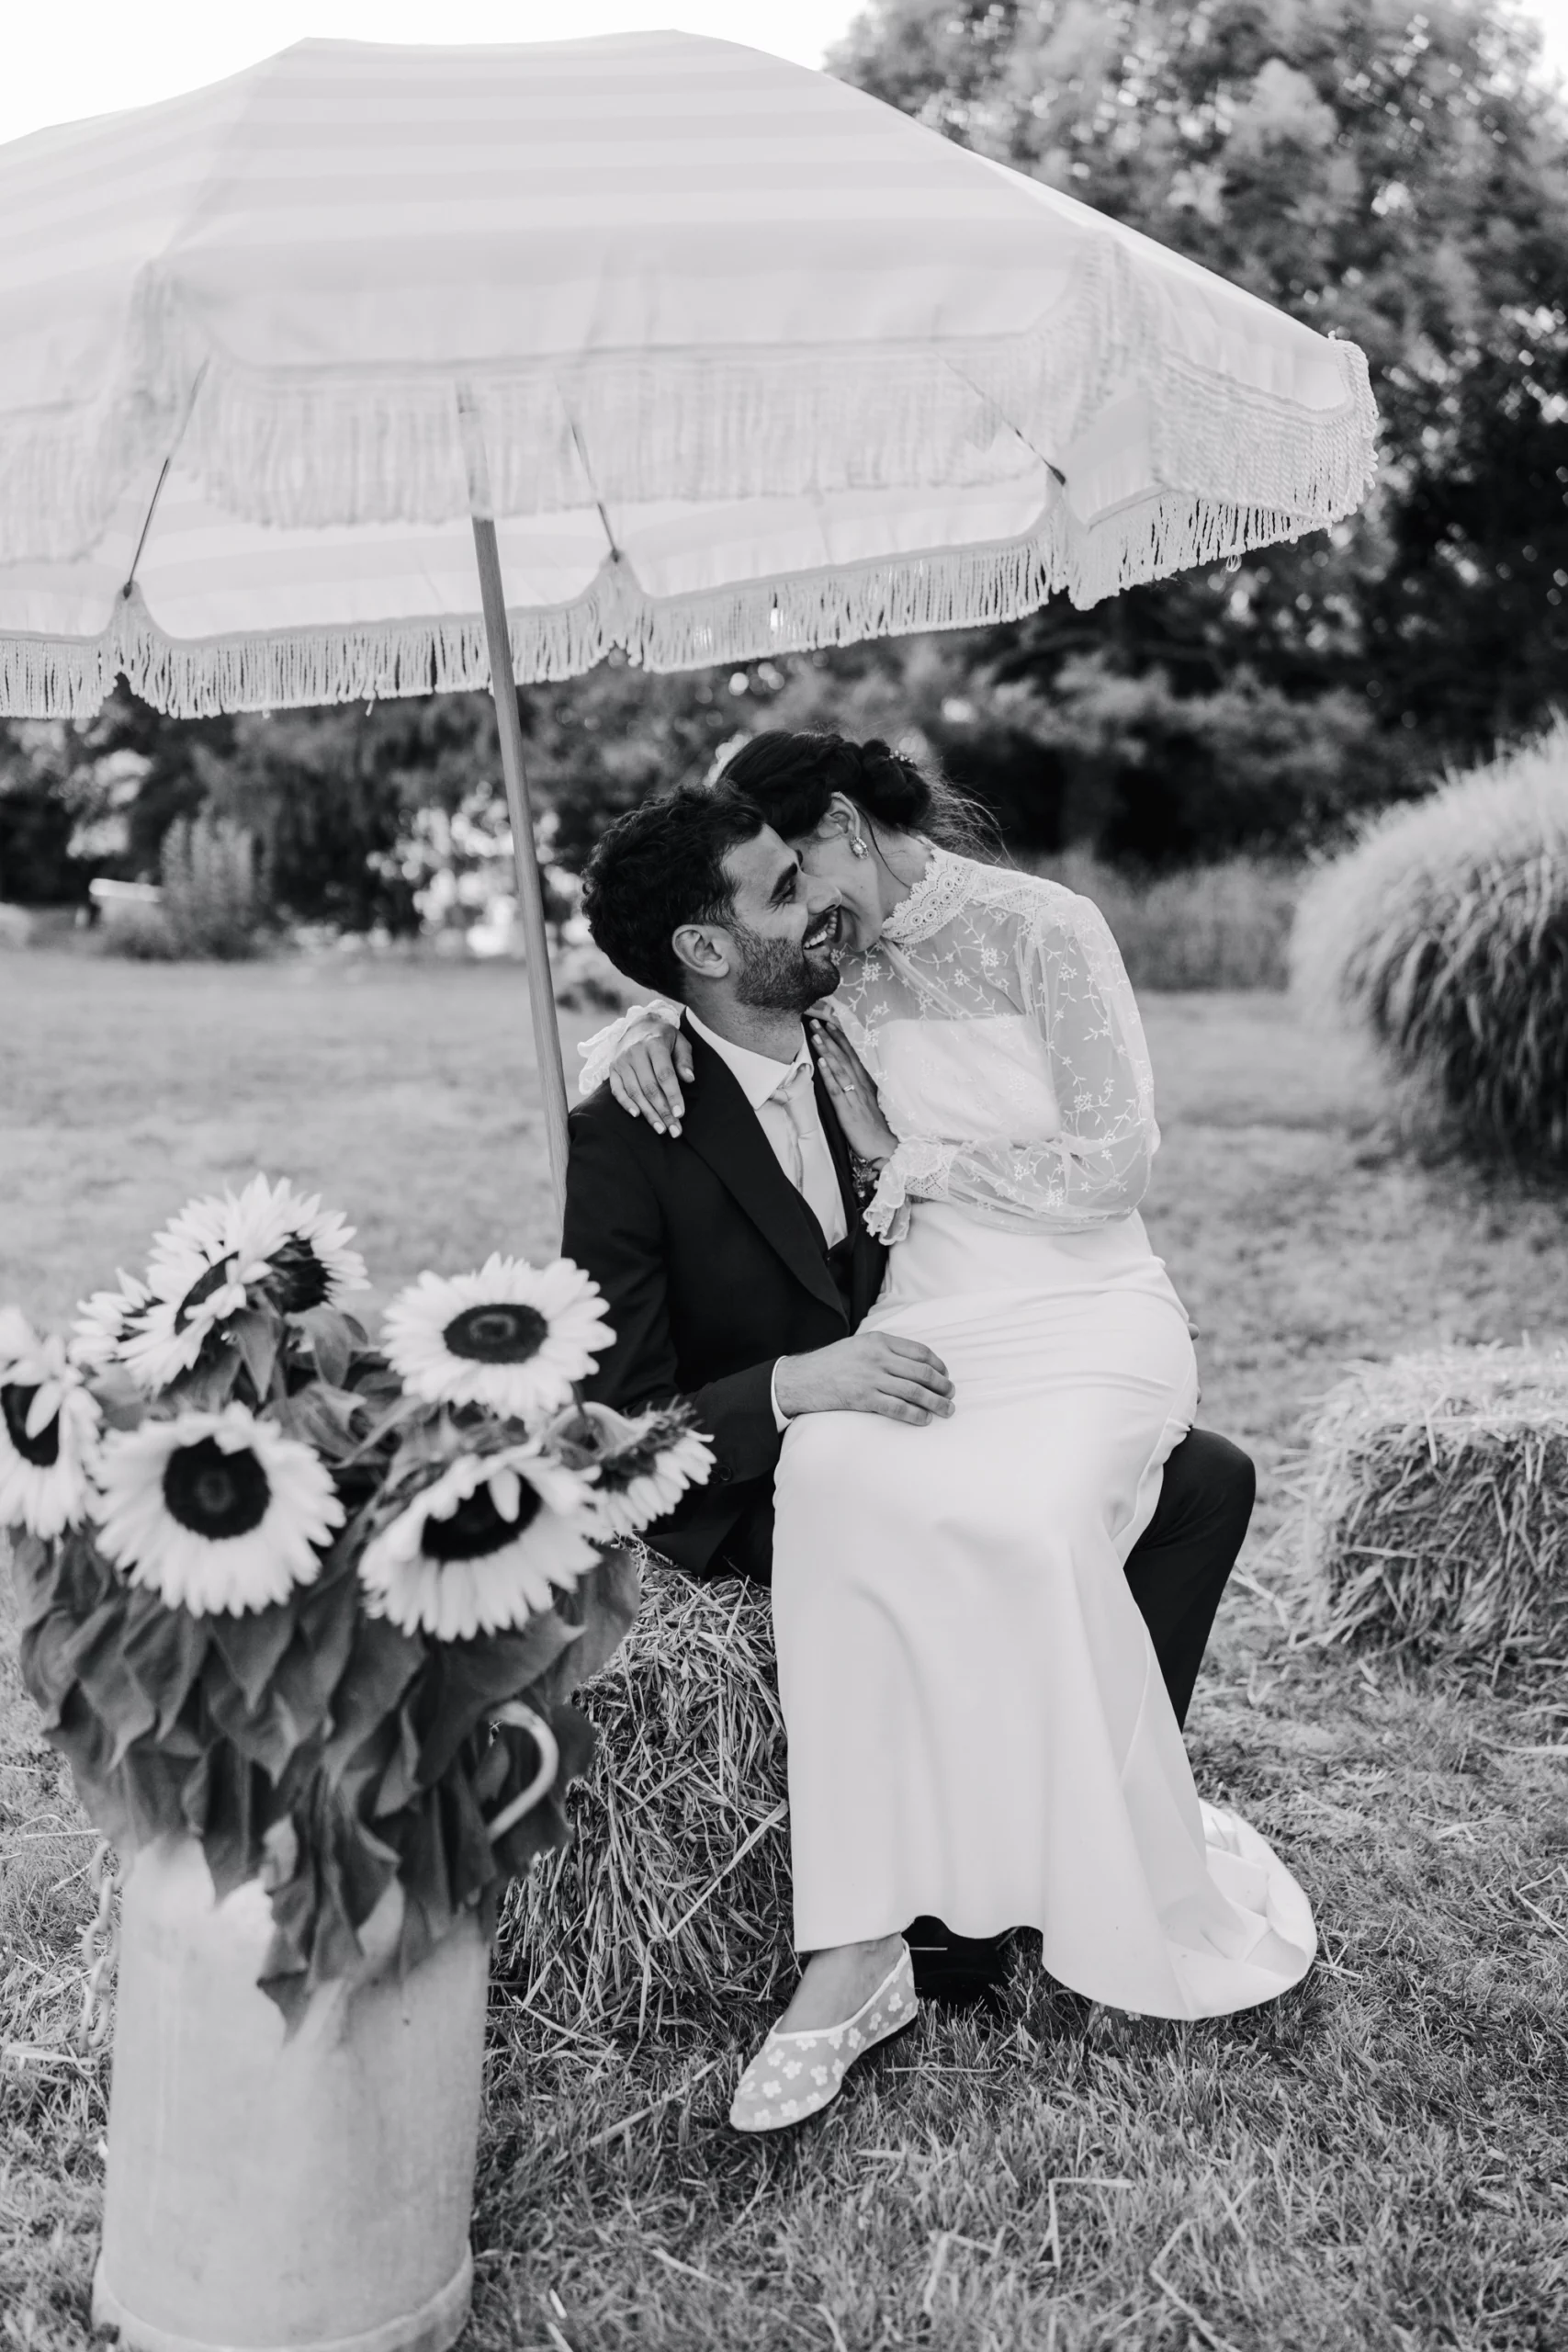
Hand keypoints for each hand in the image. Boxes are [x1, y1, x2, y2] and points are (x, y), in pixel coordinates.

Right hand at [607, 1020, 694, 1134]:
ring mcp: (621, 1061)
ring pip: (634, 1091)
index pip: (664, 1074)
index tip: (680, 1113)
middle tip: (674, 1130)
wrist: (638, 1025)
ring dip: (648, 1113)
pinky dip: (626, 1104)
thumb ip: (685, 1060)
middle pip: (649, 1087)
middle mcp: (635, 1052)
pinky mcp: (612, 1069)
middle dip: (663, 1111)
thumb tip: (689, 1079)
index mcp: (654, 1043)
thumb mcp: (680, 1041)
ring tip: (661, 1128)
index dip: (673, 1095)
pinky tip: (637, 1115)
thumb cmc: (664, 1037)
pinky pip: (617, 1090)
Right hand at [774, 1332, 954, 1424]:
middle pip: (922, 1372)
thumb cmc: (831, 1362)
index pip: (920, 1352)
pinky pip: (897, 1407)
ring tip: (946, 1410)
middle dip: (942, 1385)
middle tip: (951, 1395)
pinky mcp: (864, 1398)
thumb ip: (883, 1350)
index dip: (938, 1365)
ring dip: (935, 1402)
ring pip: (914, 1391)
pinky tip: (924, 1419)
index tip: (945, 1375)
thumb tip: (912, 1363)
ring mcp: (871, 1378)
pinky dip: (915, 1414)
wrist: (802, 1378)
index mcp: (879, 1341)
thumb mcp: (858, 1345)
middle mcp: (878, 1357)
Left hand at [809, 1018, 897, 1163]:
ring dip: (827, 1051)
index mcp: (868, 1084)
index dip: (842, 1039)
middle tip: (817, 1021)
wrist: (886, 1149)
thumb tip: (849, 1078)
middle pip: (845, 1057)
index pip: (853, 1056)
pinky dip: (829, 1075)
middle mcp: (862, 1087)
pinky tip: (821, 1063)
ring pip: (840, 1069)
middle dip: (831, 1038)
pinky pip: (838, 1089)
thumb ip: (861, 1090)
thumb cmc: (878, 1129)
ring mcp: (855, 1097)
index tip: (831, 1023)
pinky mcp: (848, 1111)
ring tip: (816, 1035)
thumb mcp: (871, 1104)